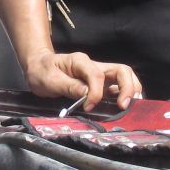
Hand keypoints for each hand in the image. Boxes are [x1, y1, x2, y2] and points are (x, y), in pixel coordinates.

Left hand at [22, 49, 141, 110]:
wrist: (38, 67)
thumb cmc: (42, 72)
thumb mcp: (49, 80)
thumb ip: (68, 86)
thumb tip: (87, 94)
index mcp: (80, 62)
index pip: (97, 75)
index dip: (96, 93)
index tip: (88, 107)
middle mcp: (94, 66)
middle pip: (122, 70)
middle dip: (127, 88)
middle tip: (123, 106)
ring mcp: (100, 74)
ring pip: (125, 77)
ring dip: (131, 91)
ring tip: (130, 107)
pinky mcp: (101, 84)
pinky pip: (118, 87)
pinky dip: (125, 96)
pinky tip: (125, 107)